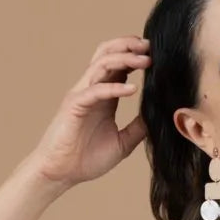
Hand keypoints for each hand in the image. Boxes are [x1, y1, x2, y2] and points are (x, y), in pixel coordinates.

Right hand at [28, 35, 151, 190]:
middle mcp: (92, 90)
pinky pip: (95, 90)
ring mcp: (82, 95)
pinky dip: (114, 87)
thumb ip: (137, 128)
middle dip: (128, 46)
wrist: (62, 173)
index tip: (157, 54)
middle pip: (107, 54)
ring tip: (145, 60)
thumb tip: (157, 117)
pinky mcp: (74, 106)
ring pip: (101, 64)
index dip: (136, 56)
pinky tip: (132, 89)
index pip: (119, 66)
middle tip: (150, 46)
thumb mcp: (122, 143)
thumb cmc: (87, 159)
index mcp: (104, 96)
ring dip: (124, 59)